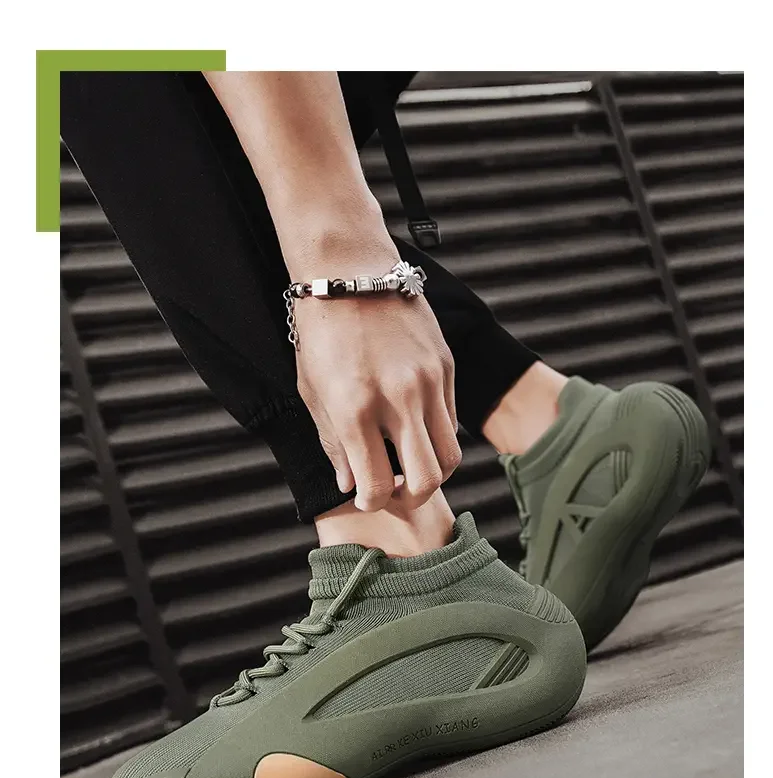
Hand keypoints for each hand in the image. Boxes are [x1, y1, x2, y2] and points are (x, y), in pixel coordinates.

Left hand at [294, 272, 460, 511]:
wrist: (348, 271)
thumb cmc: (322, 333)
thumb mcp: (313, 392)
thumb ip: (333, 444)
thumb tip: (351, 486)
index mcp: (355, 409)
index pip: (377, 486)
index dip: (372, 503)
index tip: (367, 498)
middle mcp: (398, 400)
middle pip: (428, 480)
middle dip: (411, 499)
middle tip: (396, 493)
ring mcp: (428, 382)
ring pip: (450, 454)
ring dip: (432, 471)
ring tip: (409, 463)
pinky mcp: (445, 366)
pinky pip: (451, 419)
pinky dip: (436, 435)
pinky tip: (413, 426)